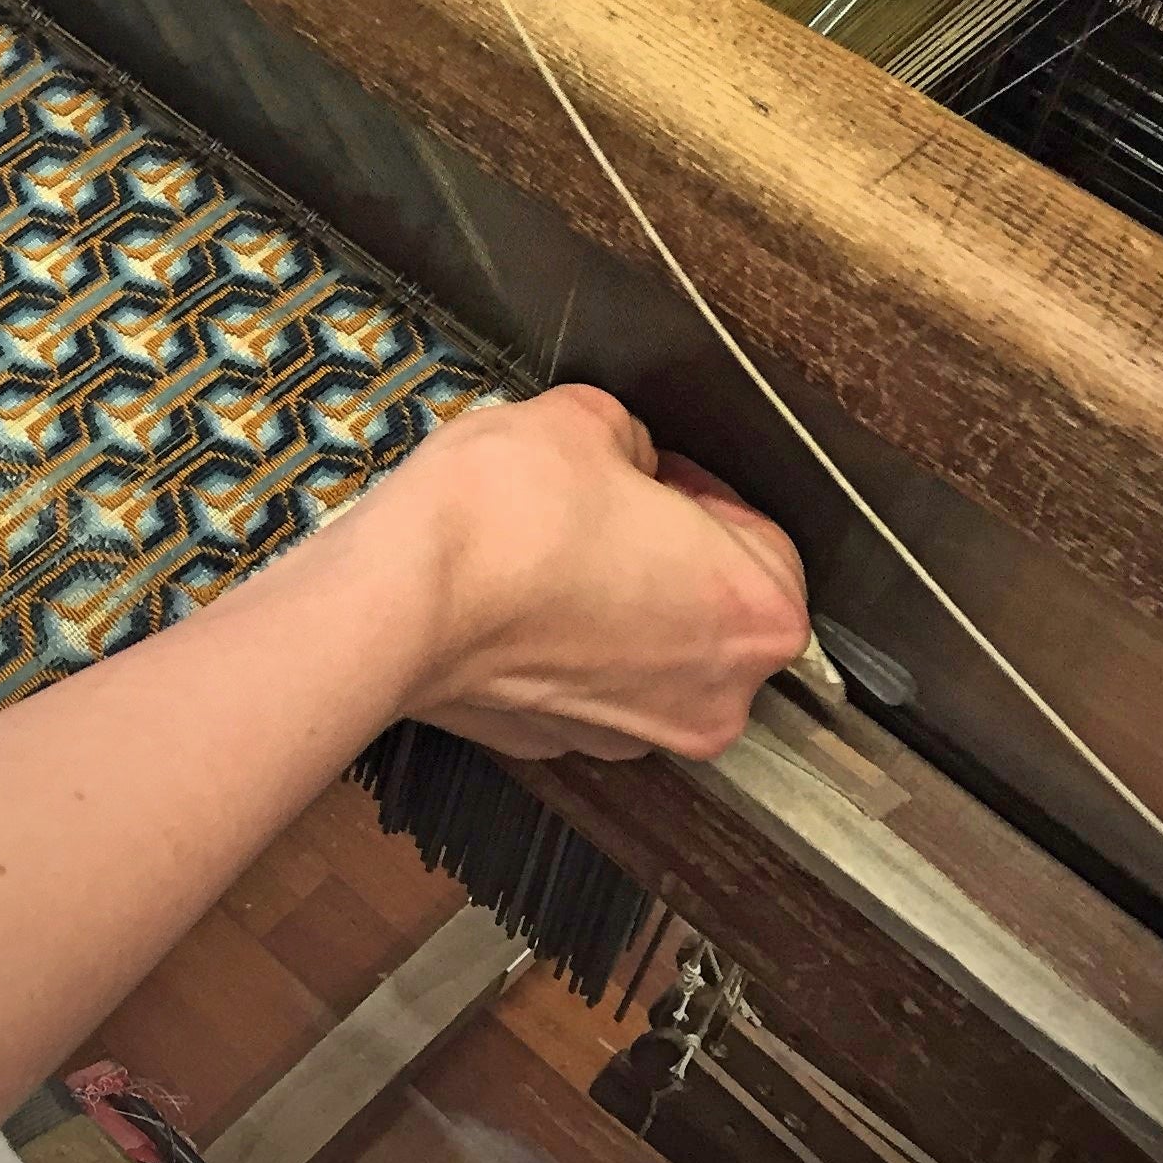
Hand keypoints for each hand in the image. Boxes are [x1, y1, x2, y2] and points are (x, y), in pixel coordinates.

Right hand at [329, 387, 809, 763]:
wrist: (400, 596)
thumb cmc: (504, 515)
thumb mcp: (585, 418)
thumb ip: (631, 440)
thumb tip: (622, 460)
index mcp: (754, 613)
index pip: (762, 537)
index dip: (700, 489)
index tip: (650, 469)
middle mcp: (714, 695)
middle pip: (711, 607)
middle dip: (662, 554)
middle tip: (598, 504)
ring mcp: (633, 732)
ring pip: (648, 653)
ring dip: (615, 604)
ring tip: (547, 548)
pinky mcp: (558, 744)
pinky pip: (584, 683)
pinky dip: (561, 646)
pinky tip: (514, 596)